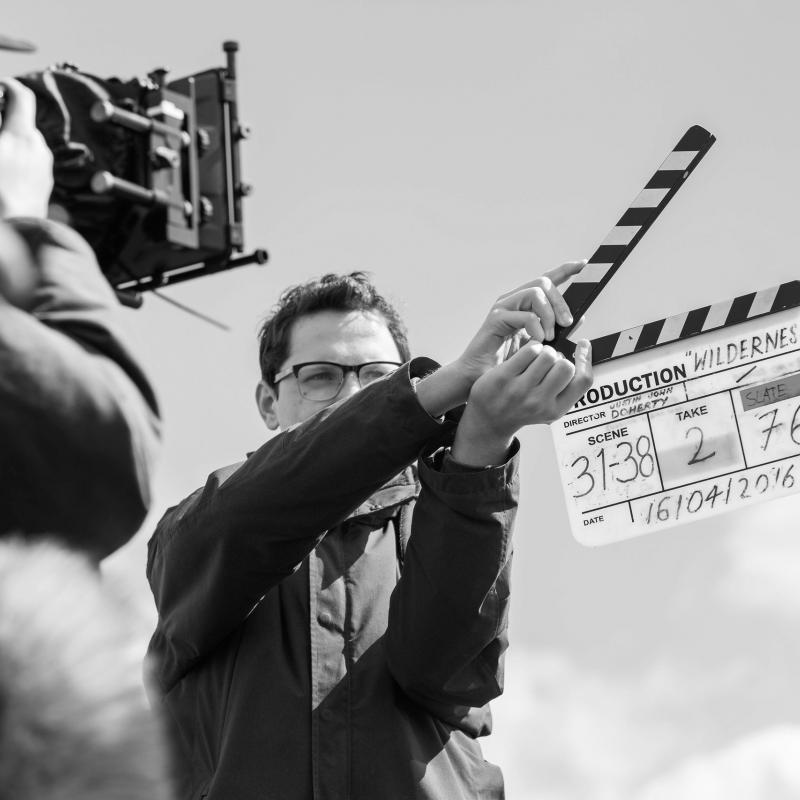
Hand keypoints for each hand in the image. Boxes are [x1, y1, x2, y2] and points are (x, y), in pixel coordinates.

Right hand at [0, 77, 52, 218]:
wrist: (15, 234)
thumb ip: (2, 129)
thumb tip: (4, 115)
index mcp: (21, 136)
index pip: (21, 96)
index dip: (8, 86)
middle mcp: (39, 149)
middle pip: (22, 123)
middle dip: (4, 122)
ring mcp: (44, 168)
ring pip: (27, 145)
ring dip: (10, 143)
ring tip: (0, 157)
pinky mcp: (45, 185)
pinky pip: (31, 164)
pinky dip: (17, 161)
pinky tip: (4, 175)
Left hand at [451, 340, 592, 465]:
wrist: (489, 421)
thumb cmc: (522, 409)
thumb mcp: (548, 407)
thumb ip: (566, 387)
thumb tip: (583, 349)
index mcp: (555, 410)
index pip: (583, 382)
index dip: (586, 360)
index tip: (582, 345)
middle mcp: (539, 402)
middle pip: (566, 366)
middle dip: (560, 358)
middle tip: (548, 361)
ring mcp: (520, 390)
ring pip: (547, 355)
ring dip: (544, 351)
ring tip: (536, 357)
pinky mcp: (503, 378)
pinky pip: (528, 350)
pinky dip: (531, 347)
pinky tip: (525, 354)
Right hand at [452, 260, 585, 384]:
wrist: (482, 377)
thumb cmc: (507, 362)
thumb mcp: (540, 344)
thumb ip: (557, 330)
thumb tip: (578, 318)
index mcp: (524, 304)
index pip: (547, 280)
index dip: (565, 270)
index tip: (583, 264)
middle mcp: (513, 300)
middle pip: (544, 283)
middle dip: (561, 302)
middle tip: (567, 323)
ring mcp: (503, 307)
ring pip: (535, 293)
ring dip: (549, 314)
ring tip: (549, 336)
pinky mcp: (496, 318)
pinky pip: (525, 314)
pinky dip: (536, 327)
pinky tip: (538, 340)